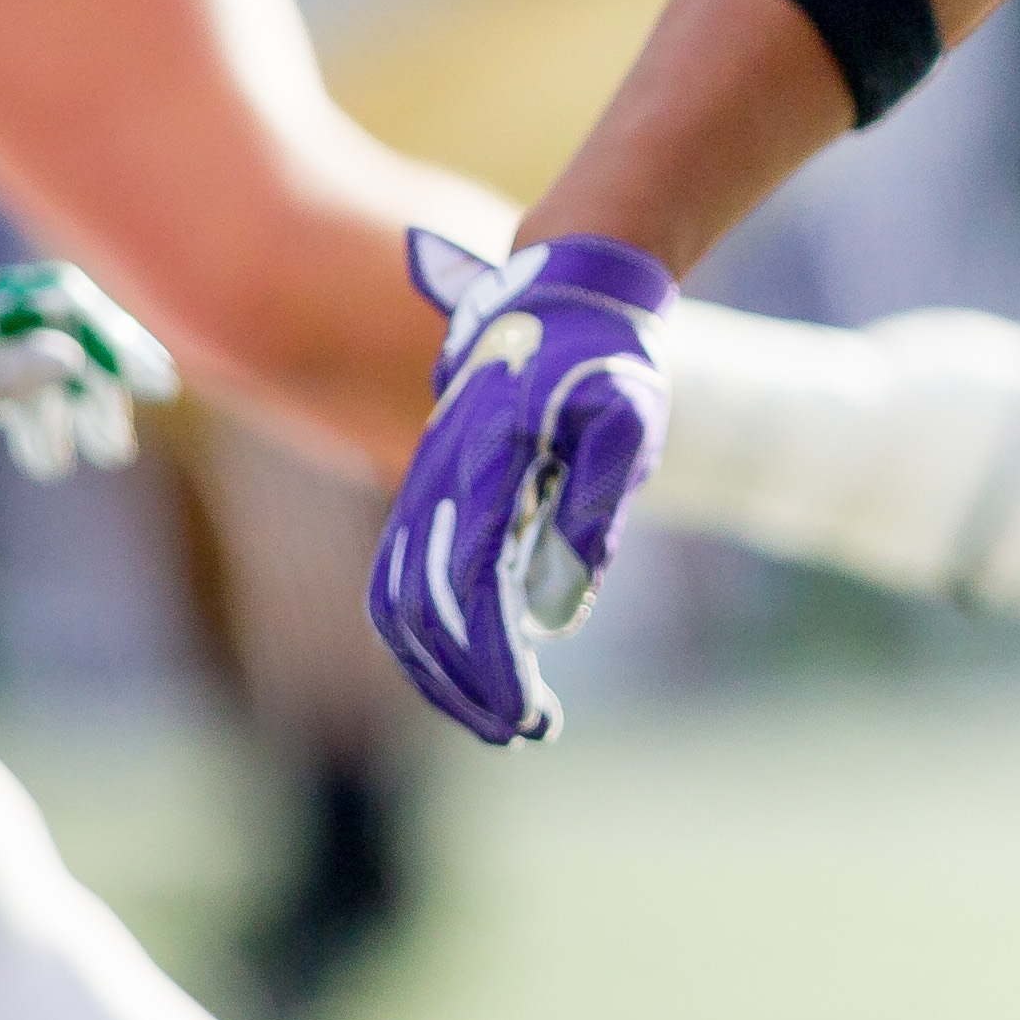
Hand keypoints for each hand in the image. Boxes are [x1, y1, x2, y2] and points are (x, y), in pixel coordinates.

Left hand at [0, 257, 177, 477]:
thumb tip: (69, 355)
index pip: (70, 304)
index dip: (117, 342)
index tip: (153, 388)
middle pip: (61, 332)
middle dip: (96, 387)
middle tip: (109, 448)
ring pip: (32, 359)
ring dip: (60, 409)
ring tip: (60, 465)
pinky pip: (1, 376)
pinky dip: (25, 413)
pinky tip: (32, 453)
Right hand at [366, 229, 672, 743]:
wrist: (565, 290)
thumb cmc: (606, 359)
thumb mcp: (623, 426)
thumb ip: (591, 512)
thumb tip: (553, 612)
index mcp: (485, 464)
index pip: (471, 590)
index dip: (493, 663)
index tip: (529, 716)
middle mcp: (438, 478)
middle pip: (417, 608)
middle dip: (461, 681)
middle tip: (519, 729)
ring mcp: (425, 482)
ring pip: (396, 596)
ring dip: (437, 665)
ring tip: (497, 713)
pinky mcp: (430, 486)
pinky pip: (401, 572)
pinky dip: (424, 629)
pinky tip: (469, 662)